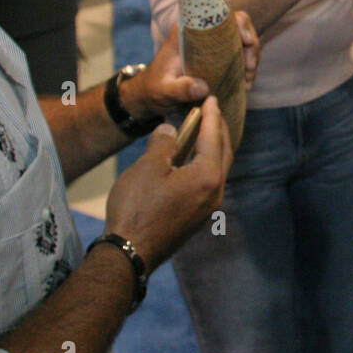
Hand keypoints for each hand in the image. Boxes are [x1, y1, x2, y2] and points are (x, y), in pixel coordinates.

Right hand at [104, 95, 230, 267]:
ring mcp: (208, 207)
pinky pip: (208, 183)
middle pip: (223, 152)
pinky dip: (204, 165)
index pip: (213, 137)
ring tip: (203, 132)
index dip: (211, 115)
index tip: (210, 99)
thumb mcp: (147, 167)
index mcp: (208, 176)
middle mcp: (216, 192)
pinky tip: (191, 161)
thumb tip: (171, 130)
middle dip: (218, 130)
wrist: (129, 253)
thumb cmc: (136, 208)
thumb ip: (164, 143)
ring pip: (217, 169)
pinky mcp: (197, 218)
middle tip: (211, 112)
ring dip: (212, 148)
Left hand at [129, 12, 260, 116]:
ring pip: (243, 40)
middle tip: (249, 68)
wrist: (150, 93)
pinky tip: (246, 84)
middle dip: (251, 45)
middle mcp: (204, 32)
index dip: (239, 24)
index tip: (246, 41)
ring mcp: (213, 43)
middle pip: (238, 25)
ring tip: (248, 81)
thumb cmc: (154, 88)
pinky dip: (247, 67)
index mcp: (189, 31)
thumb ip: (179, 89)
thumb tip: (202, 88)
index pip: (220, 14)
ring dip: (252, 58)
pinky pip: (240, 54)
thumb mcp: (163, 90)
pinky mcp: (218, 55)